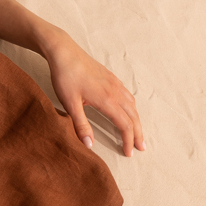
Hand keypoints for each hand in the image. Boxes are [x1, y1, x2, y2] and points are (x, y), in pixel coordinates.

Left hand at [41, 28, 145, 156]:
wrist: (64, 52)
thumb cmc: (65, 77)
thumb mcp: (70, 104)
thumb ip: (81, 125)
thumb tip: (90, 145)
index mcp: (107, 100)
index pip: (125, 125)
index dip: (128, 140)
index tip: (128, 153)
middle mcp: (115, 91)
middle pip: (133, 116)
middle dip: (138, 133)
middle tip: (141, 148)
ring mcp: (115, 83)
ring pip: (133, 105)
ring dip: (136, 121)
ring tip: (137, 133)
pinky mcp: (111, 78)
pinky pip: (128, 95)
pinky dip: (132, 108)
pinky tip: (128, 111)